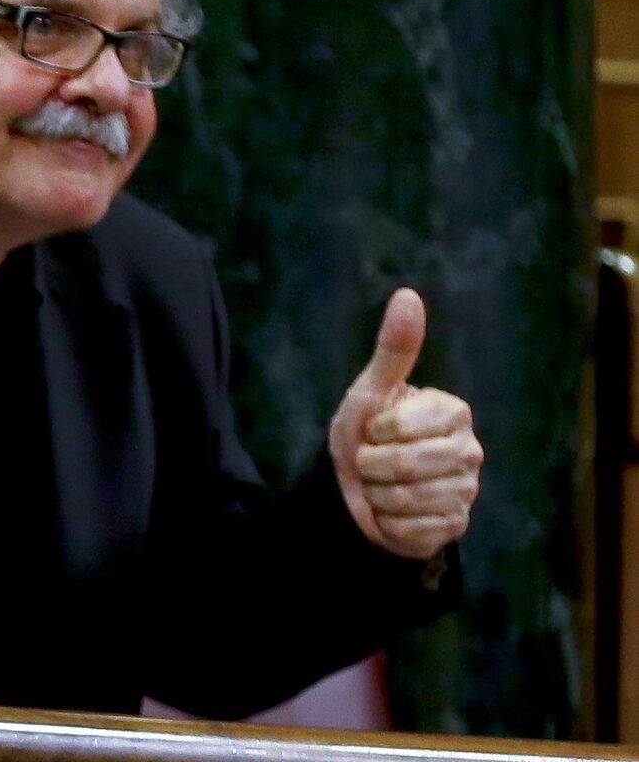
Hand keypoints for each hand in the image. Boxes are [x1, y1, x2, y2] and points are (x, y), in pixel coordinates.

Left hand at [327, 288, 482, 559]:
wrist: (355, 488)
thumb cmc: (365, 432)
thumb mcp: (371, 390)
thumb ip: (394, 348)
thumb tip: (408, 295)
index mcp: (454, 413)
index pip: (406, 426)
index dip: (376, 431)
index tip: (373, 429)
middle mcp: (470, 451)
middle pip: (408, 466)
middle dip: (372, 465)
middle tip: (371, 461)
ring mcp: (467, 491)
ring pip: (410, 500)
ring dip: (377, 495)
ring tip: (379, 485)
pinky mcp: (455, 527)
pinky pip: (414, 530)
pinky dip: (389, 523)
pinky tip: (390, 512)